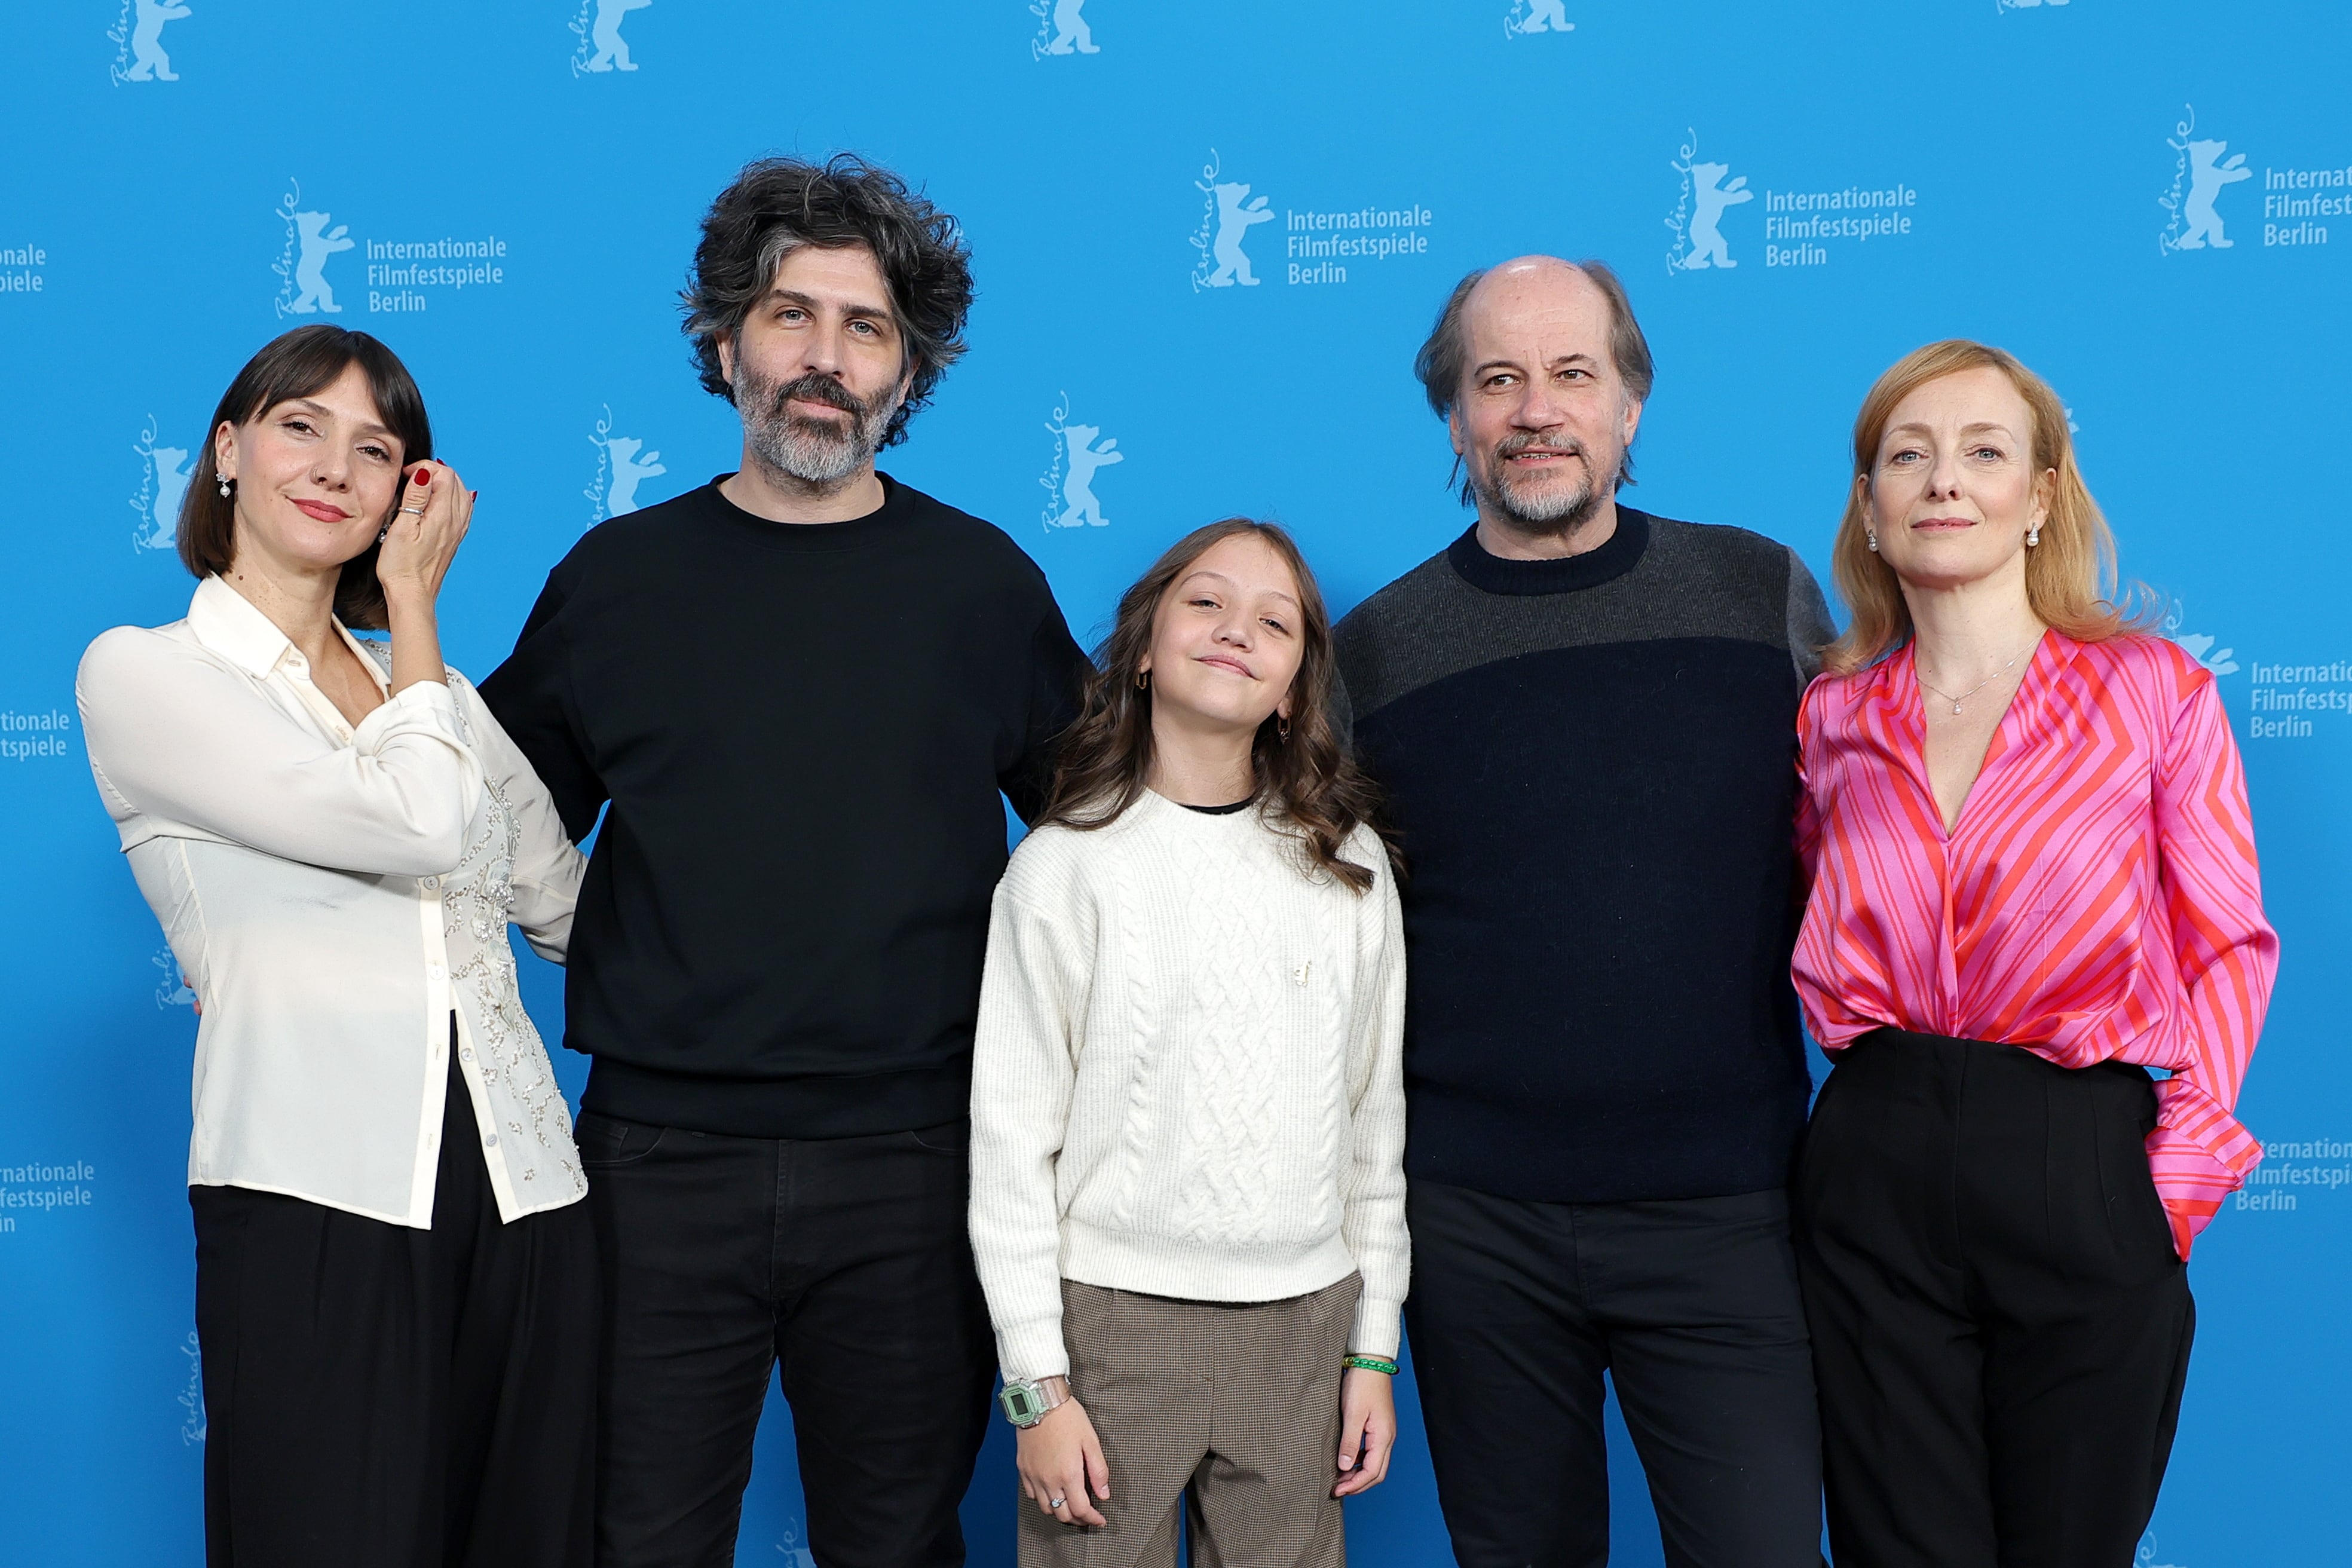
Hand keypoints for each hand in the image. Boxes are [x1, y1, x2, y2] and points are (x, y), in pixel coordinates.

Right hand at [376, 461, 472, 607]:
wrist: (412, 593)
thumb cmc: (401, 566)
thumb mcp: (402, 527)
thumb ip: (414, 498)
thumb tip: (424, 473)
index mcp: (443, 516)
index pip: (444, 475)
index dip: (424, 468)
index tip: (405, 474)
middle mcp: (455, 522)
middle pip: (456, 481)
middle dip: (435, 472)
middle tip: (412, 478)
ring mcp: (457, 531)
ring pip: (462, 494)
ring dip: (445, 484)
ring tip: (424, 485)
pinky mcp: (453, 539)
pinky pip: (462, 510)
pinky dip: (452, 498)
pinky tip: (439, 502)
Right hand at [1015, 1398, 1110, 1527]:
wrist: (1040, 1401)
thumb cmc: (1067, 1417)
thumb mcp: (1091, 1441)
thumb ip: (1099, 1471)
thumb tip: (1104, 1494)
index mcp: (1068, 1474)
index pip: (1081, 1510)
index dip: (1093, 1519)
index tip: (1100, 1520)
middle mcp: (1049, 1480)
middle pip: (1063, 1514)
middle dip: (1078, 1519)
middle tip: (1088, 1515)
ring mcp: (1034, 1476)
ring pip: (1047, 1508)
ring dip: (1060, 1511)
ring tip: (1071, 1505)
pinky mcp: (1023, 1470)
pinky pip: (1032, 1495)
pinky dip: (1044, 1499)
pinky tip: (1053, 1492)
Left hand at [1333, 1366, 1395, 1496]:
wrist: (1370, 1362)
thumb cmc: (1362, 1384)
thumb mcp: (1352, 1413)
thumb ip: (1349, 1442)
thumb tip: (1345, 1468)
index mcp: (1383, 1437)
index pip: (1372, 1472)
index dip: (1354, 1485)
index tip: (1337, 1490)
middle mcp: (1387, 1437)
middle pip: (1377, 1473)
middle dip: (1358, 1485)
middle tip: (1337, 1490)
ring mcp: (1384, 1432)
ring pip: (1375, 1463)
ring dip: (1358, 1474)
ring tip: (1339, 1479)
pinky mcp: (1378, 1426)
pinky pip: (1371, 1452)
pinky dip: (1359, 1461)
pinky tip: (1346, 1460)